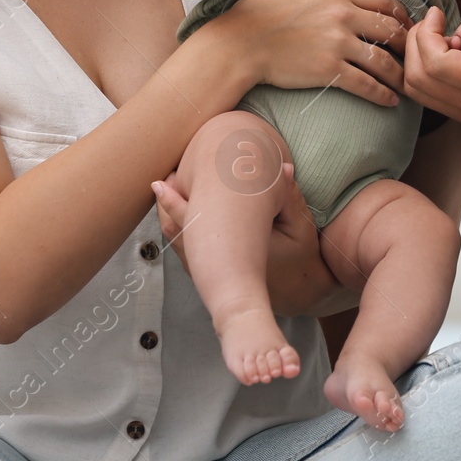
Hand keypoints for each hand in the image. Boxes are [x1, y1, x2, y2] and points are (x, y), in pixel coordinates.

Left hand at [151, 164, 358, 316]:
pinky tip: (176, 216)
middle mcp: (217, 263)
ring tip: (163, 194)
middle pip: (177, 230)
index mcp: (235, 247)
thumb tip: (286, 168)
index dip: (175, 198)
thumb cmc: (300, 259)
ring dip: (168, 218)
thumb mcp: (300, 227)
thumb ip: (290, 197)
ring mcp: (211, 272)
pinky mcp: (212, 276)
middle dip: (165, 204)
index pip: (196, 218)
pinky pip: (185, 252)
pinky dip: (177, 231)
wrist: (300, 293)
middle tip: (160, 181)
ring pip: (178, 242)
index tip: (166, 178)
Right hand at [215, 0, 412, 107]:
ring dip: (401, 73)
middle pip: (390, 28)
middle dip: (408, 43)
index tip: (407, 24)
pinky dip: (383, 94)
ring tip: (409, 82)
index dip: (400, 13)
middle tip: (415, 53)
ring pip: (384, 59)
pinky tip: (391, 101)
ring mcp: (337, 43)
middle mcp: (343, 14)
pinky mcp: (330, 70)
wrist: (241, 42)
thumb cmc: (265, 9)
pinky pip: (366, 84)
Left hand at [404, 7, 460, 129]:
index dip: (427, 34)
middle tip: (438, 22)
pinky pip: (430, 92)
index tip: (439, 13)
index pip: (434, 65)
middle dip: (418, 44)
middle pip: (417, 80)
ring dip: (423, 56)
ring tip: (451, 37)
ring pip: (418, 89)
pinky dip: (431, 67)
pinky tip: (457, 51)